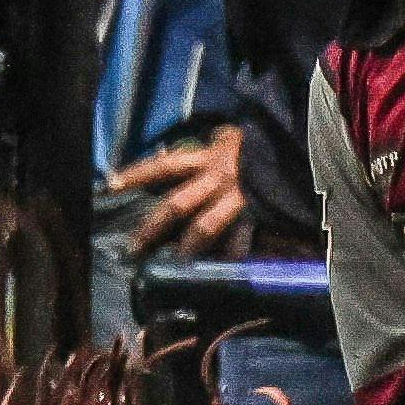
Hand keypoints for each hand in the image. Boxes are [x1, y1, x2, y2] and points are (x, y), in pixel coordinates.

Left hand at [107, 130, 262, 257]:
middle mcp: (215, 179)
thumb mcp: (231, 136)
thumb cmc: (259, 142)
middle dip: (152, 229)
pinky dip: (231, 255)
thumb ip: (213, 144)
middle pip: (175, 205)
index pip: (163, 166)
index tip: (109, 186)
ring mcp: (235, 198)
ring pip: (204, 227)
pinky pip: (240, 239)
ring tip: (176, 265)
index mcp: (206, 158)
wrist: (295, 149)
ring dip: (188, 248)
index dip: (136, 174)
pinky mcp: (256, 213)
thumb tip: (192, 147)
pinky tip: (223, 268)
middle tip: (133, 249)